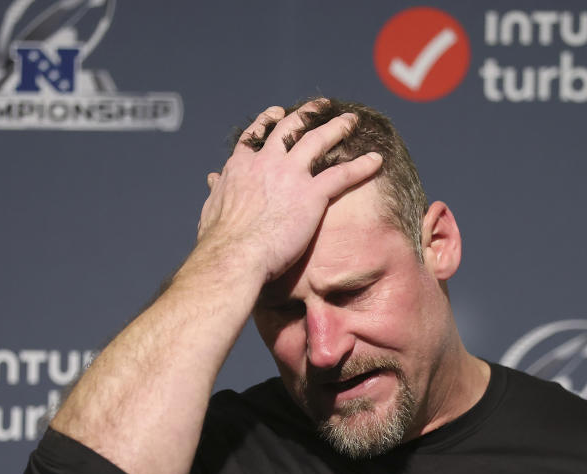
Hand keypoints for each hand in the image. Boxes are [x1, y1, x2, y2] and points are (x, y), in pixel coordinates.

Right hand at [197, 102, 382, 281]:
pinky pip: (343, 174)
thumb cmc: (219, 240)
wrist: (235, 254)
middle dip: (307, 115)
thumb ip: (217, 190)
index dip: (268, 122)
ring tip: (351, 121)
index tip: (278, 114)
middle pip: (290, 129)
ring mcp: (291, 175)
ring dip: (337, 128)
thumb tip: (212, 179)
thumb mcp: (211, 208)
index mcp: (241, 166)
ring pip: (318, 141)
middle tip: (321, 106)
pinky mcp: (312, 195)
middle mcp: (267, 162)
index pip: (256, 136)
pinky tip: (376, 160)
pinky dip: (361, 166)